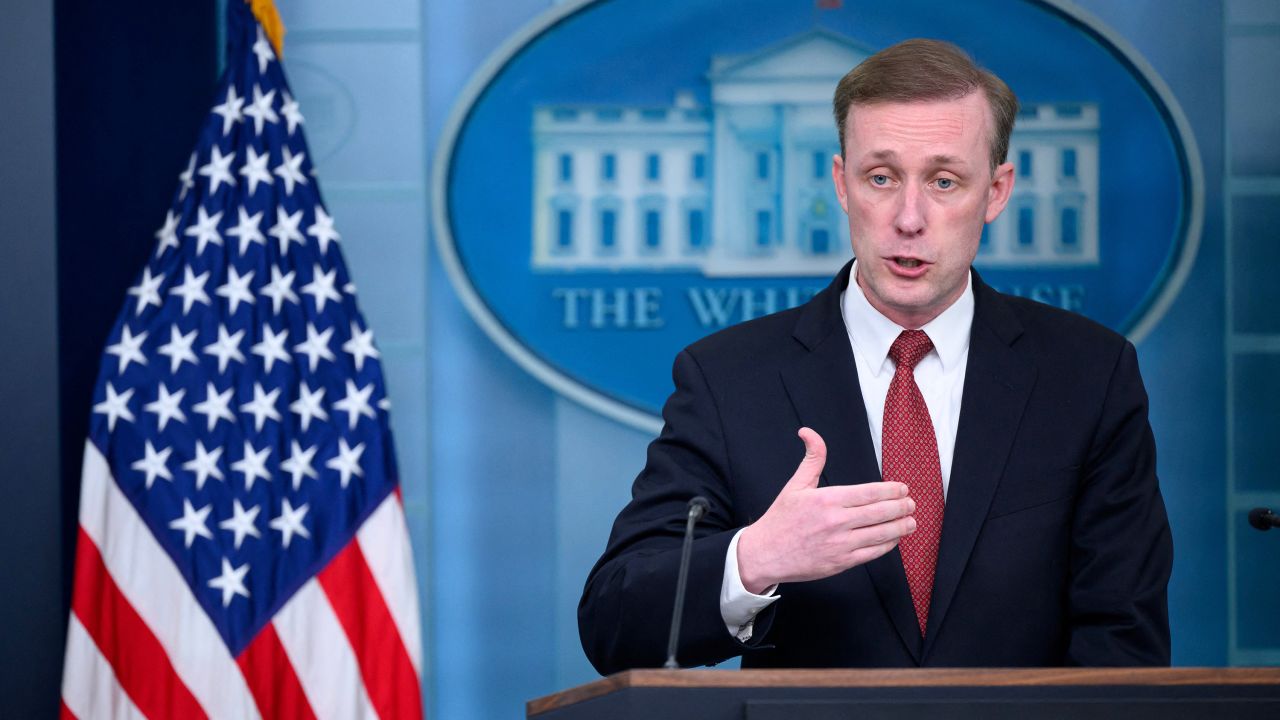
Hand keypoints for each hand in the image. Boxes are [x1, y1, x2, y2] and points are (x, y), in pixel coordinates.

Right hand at [736, 427, 916, 593]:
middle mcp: (837, 522)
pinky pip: (873, 553)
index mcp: (827, 500)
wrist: (765, 554)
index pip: (870, 492)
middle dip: (902, 507)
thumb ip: (812, 458)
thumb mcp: (795, 485)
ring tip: (911, 521)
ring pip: (881, 534)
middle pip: (881, 512)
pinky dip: (888, 545)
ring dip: (901, 527)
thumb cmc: (781, 519)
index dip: (892, 490)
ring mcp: (841, 544)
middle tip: (911, 503)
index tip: (903, 488)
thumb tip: (809, 432)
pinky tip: (894, 538)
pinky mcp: (841, 563)